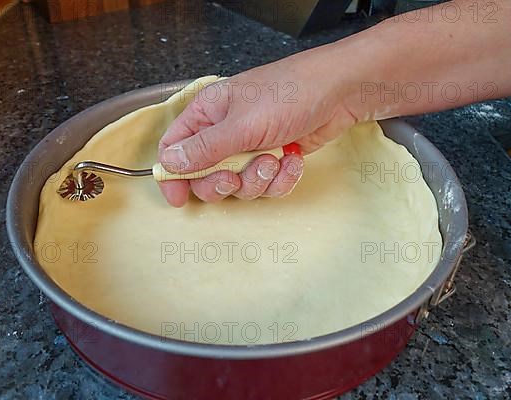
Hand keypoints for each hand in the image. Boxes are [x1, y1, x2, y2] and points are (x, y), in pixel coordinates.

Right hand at [157, 50, 358, 206]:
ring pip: (239, 184)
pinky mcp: (275, 159)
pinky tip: (293, 160)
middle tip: (236, 178)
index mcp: (208, 114)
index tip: (179, 198)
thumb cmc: (290, 96)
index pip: (174, 148)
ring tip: (275, 158)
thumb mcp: (242, 124)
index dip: (173, 175)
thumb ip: (205, 149)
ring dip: (258, 179)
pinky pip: (267, 185)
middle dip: (223, 183)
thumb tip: (169, 164)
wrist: (341, 93)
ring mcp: (251, 147)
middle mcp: (225, 132)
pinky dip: (281, 178)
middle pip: (205, 175)